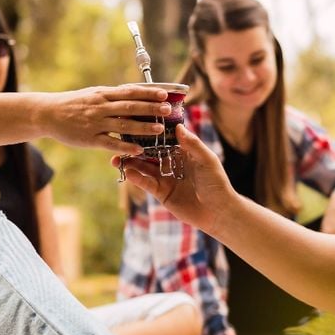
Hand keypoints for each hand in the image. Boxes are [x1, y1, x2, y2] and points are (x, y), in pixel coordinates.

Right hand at [45, 85, 170, 154]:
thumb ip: (112, 95)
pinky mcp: (90, 139)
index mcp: (103, 94)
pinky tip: (138, 150)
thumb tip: (135, 92)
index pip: (130, 92)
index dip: (148, 93)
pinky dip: (125, 147)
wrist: (48, 114)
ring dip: (143, 127)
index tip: (164, 93)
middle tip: (167, 110)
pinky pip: (111, 143)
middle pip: (130, 107)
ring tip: (159, 129)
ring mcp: (95, 123)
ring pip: (123, 125)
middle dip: (150, 108)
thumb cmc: (74, 103)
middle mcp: (101, 107)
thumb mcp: (93, 94)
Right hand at [114, 124, 236, 233]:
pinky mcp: (162, 193)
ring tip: (116, 159)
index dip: (150, 132)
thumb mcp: (206, 160)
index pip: (163, 138)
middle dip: (135, 147)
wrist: (218, 212)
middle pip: (150, 152)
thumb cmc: (216, 183)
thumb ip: (192, 144)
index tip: (136, 122)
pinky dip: (137, 178)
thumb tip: (178, 126)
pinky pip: (147, 183)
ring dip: (131, 163)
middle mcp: (172, 163)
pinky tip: (128, 172)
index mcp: (183, 152)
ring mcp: (166, 178)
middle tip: (119, 141)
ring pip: (144, 168)